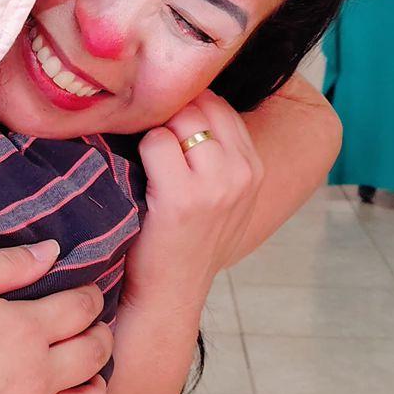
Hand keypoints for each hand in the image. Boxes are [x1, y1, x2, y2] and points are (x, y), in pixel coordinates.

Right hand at [0, 241, 113, 393]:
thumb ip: (8, 264)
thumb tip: (53, 252)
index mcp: (24, 331)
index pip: (81, 310)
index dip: (89, 298)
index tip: (84, 297)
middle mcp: (35, 381)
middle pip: (94, 356)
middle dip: (99, 337)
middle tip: (91, 331)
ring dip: (95, 386)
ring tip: (85, 377)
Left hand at [126, 90, 262, 313]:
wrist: (171, 294)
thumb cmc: (185, 240)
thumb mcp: (223, 195)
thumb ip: (220, 151)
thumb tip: (190, 98)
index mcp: (254, 168)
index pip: (221, 105)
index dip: (188, 110)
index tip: (167, 130)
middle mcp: (241, 172)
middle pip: (200, 105)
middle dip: (169, 116)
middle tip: (152, 146)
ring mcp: (216, 184)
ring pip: (178, 118)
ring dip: (154, 134)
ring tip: (147, 166)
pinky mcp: (182, 197)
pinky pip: (155, 142)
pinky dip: (139, 152)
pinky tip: (139, 179)